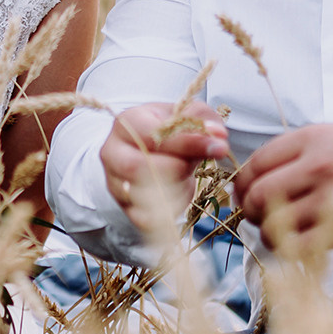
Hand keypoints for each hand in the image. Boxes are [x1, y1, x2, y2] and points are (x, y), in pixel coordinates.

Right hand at [101, 101, 227, 230]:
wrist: (155, 152)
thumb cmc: (171, 132)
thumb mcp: (189, 116)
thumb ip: (204, 121)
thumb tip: (218, 137)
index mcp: (127, 122)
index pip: (153, 135)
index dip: (187, 142)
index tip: (218, 147)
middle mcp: (113, 152)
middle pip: (141, 167)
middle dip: (178, 168)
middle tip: (194, 164)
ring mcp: (115, 182)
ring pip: (145, 194)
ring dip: (176, 188)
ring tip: (185, 175)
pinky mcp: (124, 208)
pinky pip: (149, 217)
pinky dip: (172, 207)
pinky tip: (178, 191)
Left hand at [232, 120, 332, 249]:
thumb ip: (297, 152)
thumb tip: (259, 176)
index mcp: (312, 139)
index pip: (256, 163)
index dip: (242, 182)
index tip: (244, 192)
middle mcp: (319, 167)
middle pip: (258, 195)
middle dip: (250, 209)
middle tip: (256, 215)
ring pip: (275, 226)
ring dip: (267, 233)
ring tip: (275, 232)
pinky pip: (303, 247)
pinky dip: (292, 250)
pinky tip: (296, 244)